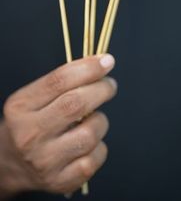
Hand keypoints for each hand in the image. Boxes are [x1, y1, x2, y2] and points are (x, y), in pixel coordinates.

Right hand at [0, 54, 116, 197]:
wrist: (9, 163)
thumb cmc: (30, 122)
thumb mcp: (33, 98)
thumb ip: (62, 82)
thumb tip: (101, 65)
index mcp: (21, 107)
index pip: (59, 80)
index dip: (88, 68)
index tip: (107, 61)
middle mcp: (29, 134)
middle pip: (75, 104)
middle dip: (101, 89)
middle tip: (110, 85)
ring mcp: (44, 161)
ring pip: (89, 134)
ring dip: (101, 120)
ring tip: (94, 118)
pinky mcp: (59, 181)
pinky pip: (94, 158)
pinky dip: (100, 146)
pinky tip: (90, 142)